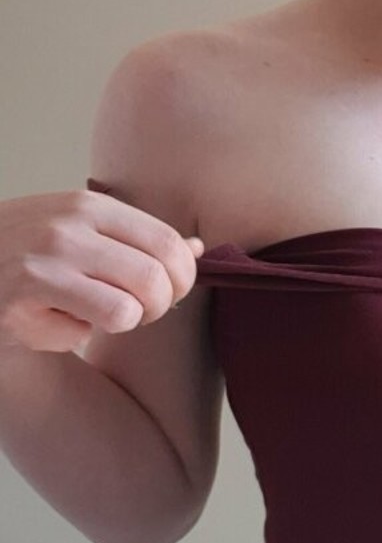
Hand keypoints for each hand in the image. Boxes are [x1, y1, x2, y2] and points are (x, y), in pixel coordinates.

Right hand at [0, 189, 203, 353]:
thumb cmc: (22, 255)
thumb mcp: (77, 231)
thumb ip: (135, 240)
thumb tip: (197, 249)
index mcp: (90, 205)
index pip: (169, 242)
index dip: (183, 278)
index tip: (168, 292)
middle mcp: (69, 226)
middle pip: (158, 279)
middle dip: (158, 308)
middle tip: (135, 313)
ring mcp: (44, 260)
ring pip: (131, 309)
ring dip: (122, 324)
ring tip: (94, 316)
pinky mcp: (22, 297)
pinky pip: (86, 330)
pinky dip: (76, 337)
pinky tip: (51, 322)